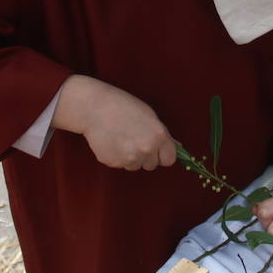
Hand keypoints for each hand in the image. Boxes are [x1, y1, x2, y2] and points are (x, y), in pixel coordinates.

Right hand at [52, 74, 175, 170]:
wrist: (95, 107)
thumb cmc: (123, 106)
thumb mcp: (149, 116)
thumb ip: (162, 135)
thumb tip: (177, 148)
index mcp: (158, 136)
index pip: (169, 159)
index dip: (162, 154)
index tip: (156, 148)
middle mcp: (146, 150)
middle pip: (152, 165)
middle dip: (146, 156)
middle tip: (134, 138)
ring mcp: (129, 158)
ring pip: (135, 166)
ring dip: (131, 156)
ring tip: (121, 138)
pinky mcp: (113, 163)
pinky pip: (120, 164)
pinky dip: (117, 156)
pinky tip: (111, 141)